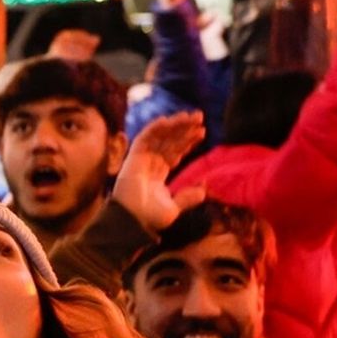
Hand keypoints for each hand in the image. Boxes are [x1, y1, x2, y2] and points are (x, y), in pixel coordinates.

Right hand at [111, 111, 206, 231]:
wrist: (133, 220)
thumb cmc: (150, 218)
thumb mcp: (174, 209)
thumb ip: (187, 198)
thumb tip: (203, 190)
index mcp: (158, 174)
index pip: (174, 152)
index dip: (187, 141)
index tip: (202, 132)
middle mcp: (150, 164)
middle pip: (168, 141)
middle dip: (184, 129)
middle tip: (199, 117)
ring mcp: (141, 160)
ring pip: (159, 137)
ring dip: (174, 125)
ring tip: (192, 116)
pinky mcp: (133, 158)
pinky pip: (144, 138)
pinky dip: (154, 128)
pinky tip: (168, 120)